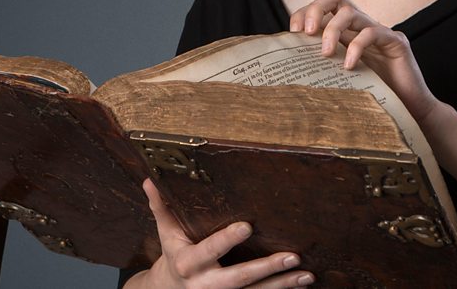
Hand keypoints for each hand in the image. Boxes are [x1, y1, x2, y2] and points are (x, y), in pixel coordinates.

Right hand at [132, 178, 314, 288]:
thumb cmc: (174, 255)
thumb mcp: (166, 234)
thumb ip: (161, 207)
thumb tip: (150, 179)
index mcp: (189, 263)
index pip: (211, 249)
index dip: (228, 240)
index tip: (248, 226)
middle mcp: (206, 284)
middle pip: (240, 278)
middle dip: (267, 268)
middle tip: (292, 257)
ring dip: (283, 285)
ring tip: (306, 274)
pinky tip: (301, 284)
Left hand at [289, 0, 439, 122]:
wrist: (409, 113)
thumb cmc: (372, 99)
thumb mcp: (339, 80)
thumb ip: (321, 68)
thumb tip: (287, 69)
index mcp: (347, 32)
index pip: (324, 7)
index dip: (304, 13)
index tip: (292, 33)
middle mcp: (362, 27)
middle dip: (315, 9)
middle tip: (306, 32)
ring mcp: (380, 31)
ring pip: (351, 12)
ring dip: (332, 30)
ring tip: (325, 54)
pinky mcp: (396, 42)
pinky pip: (372, 33)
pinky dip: (356, 47)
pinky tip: (348, 67)